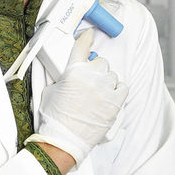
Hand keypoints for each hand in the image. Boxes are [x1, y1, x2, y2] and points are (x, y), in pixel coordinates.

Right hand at [28, 29, 127, 163]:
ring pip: (112, 75)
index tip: (90, 34)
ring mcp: (105, 89)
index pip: (83, 46)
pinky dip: (117, 90)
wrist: (64, 139)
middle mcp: (92, 76)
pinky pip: (122, 87)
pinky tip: (109, 96)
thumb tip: (69, 75)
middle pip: (101, 62)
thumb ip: (63, 77)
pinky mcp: (115, 102)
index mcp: (74, 70)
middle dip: (95, 70)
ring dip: (106, 81)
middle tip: (88, 82)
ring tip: (97, 94)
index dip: (87, 38)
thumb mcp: (51, 90)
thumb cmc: (55, 118)